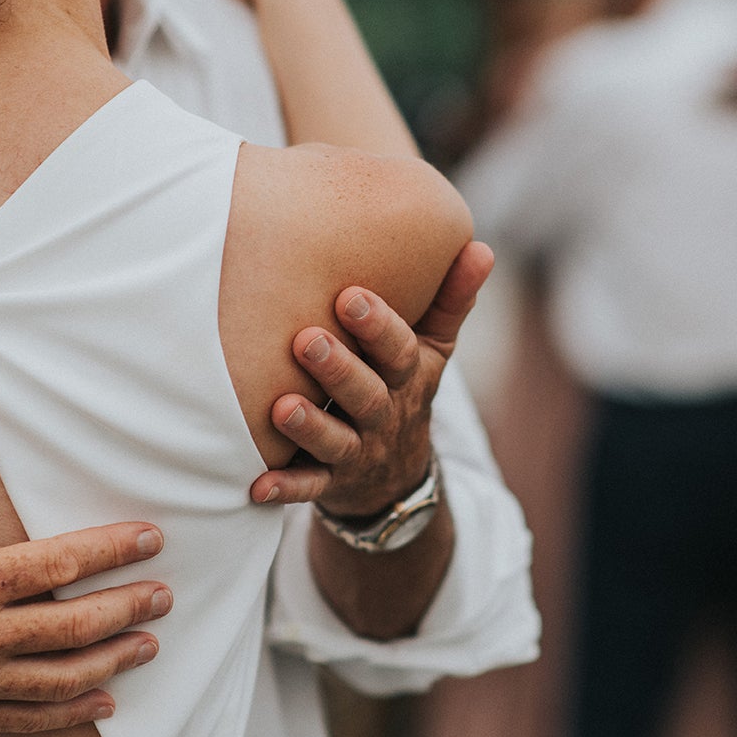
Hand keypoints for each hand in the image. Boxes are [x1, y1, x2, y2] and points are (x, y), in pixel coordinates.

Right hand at [0, 396, 171, 736]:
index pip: (56, 564)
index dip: (110, 551)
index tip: (151, 539)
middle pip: (73, 625)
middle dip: (127, 608)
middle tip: (165, 594)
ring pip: (60, 678)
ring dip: (112, 660)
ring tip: (150, 642)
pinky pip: (28, 720)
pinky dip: (72, 712)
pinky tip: (105, 699)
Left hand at [252, 242, 494, 517]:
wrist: (396, 476)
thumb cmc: (404, 388)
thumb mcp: (434, 348)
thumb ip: (451, 300)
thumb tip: (480, 247)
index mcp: (408, 377)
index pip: (399, 351)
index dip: (378, 326)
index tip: (349, 296)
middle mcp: (384, 416)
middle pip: (366, 395)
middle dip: (338, 370)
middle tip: (306, 341)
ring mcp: (356, 452)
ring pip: (335, 442)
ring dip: (310, 427)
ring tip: (281, 407)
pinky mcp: (329, 483)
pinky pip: (308, 489)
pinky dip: (285, 489)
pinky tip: (256, 485)